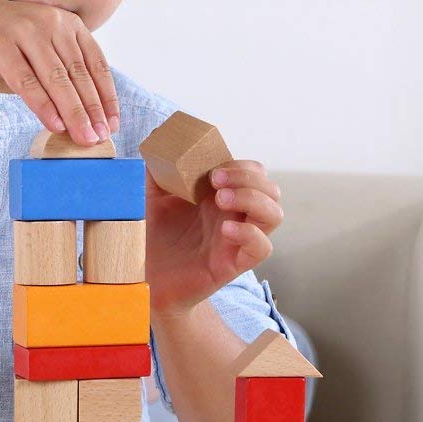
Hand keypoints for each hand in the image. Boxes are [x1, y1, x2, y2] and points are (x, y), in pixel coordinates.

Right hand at [0, 0, 119, 144]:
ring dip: (73, 112)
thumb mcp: (40, 43)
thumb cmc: (2, 38)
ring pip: (57, 80)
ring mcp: (27, 33)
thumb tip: (83, 108)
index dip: (106, 96)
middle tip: (100, 137)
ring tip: (82, 137)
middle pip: (78, 74)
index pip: (96, 64)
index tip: (112, 123)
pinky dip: (43, 105)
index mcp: (68, 24)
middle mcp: (52, 24)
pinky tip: (54, 124)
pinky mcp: (2, 47)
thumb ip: (61, 64)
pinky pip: (27, 82)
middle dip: (92, 110)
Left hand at [145, 160, 282, 319]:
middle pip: (271, 189)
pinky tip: (226, 230)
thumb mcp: (153, 199)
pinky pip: (263, 248)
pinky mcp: (235, 264)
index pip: (254, 172)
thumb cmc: (155, 239)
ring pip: (275, 215)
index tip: (212, 169)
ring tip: (222, 200)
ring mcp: (238, 240)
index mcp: (222, 198)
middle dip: (248, 178)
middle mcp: (236, 217)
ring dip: (254, 200)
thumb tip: (157, 141)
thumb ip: (157, 172)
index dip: (241, 166)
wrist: (147, 280)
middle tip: (216, 181)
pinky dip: (250, 234)